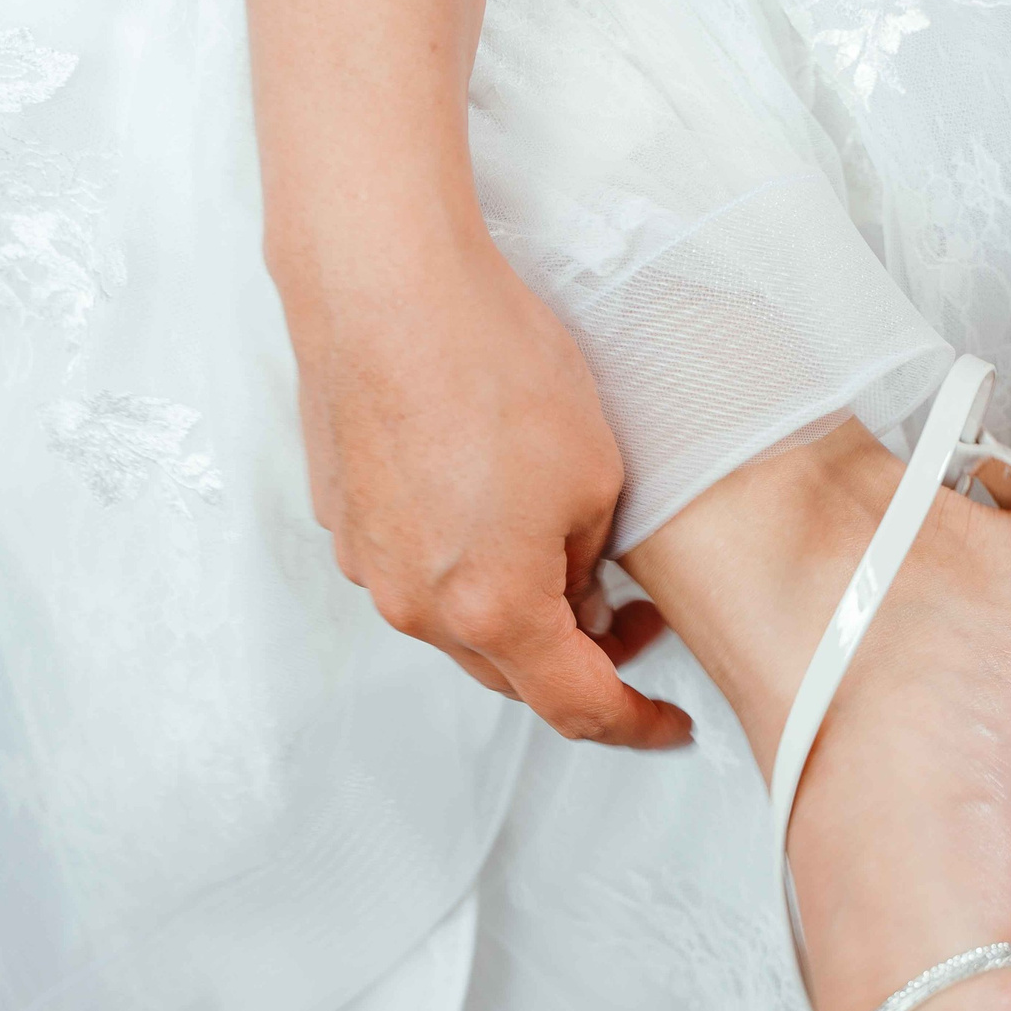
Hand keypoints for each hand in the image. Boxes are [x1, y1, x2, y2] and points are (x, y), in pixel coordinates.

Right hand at [281, 220, 691, 748]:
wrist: (384, 285)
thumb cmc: (490, 363)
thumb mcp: (597, 475)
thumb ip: (592, 561)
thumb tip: (579, 595)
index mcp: (494, 609)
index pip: (577, 708)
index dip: (634, 724)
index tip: (667, 723)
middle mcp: (418, 606)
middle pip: (512, 675)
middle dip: (577, 661)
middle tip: (632, 620)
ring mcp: (370, 566)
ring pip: (459, 625)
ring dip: (515, 611)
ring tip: (565, 551)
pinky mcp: (343, 521)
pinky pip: (416, 571)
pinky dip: (463, 566)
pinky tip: (494, 508)